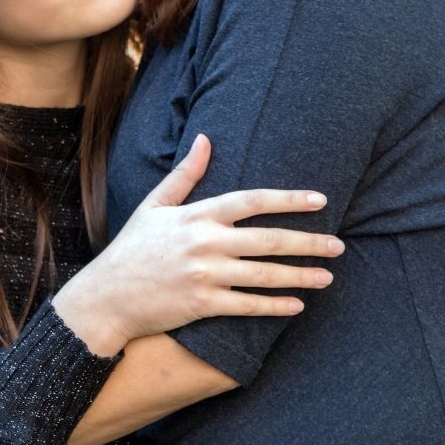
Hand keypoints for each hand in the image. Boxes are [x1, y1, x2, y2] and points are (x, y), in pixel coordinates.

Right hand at [51, 134, 344, 355]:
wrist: (106, 296)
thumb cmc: (132, 248)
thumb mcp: (154, 205)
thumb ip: (185, 174)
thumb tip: (206, 138)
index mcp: (197, 214)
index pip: (252, 201)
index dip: (289, 199)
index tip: (320, 200)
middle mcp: (204, 242)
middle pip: (268, 239)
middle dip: (308, 242)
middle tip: (338, 245)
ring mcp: (204, 275)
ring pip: (264, 274)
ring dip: (300, 275)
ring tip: (327, 276)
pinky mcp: (201, 304)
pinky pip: (247, 305)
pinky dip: (274, 306)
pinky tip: (297, 305)